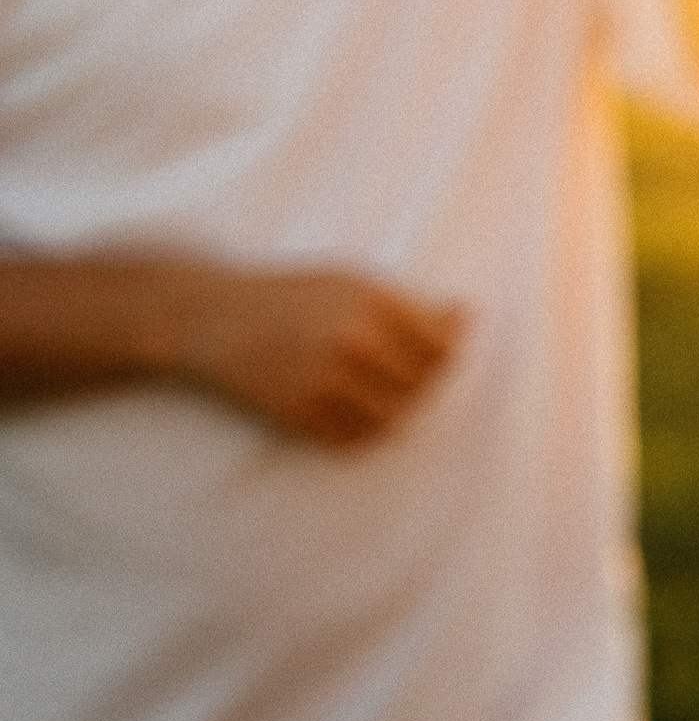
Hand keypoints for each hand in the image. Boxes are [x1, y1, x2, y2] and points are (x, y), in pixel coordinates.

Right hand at [180, 267, 465, 446]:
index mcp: (373, 302)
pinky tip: (350, 414)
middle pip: (420, 386)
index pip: (441, 348)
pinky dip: (360, 432)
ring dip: (392, 413)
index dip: (444, 360)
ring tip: (374, 397)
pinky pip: (352, 438)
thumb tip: (466, 317)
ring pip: (391, 418)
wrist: (211, 317)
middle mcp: (353, 341)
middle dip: (419, 387)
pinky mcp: (296, 412)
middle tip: (400, 381)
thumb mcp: (351, 282)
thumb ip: (409, 304)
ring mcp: (323, 379)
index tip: (431, 361)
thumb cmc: (289, 295)